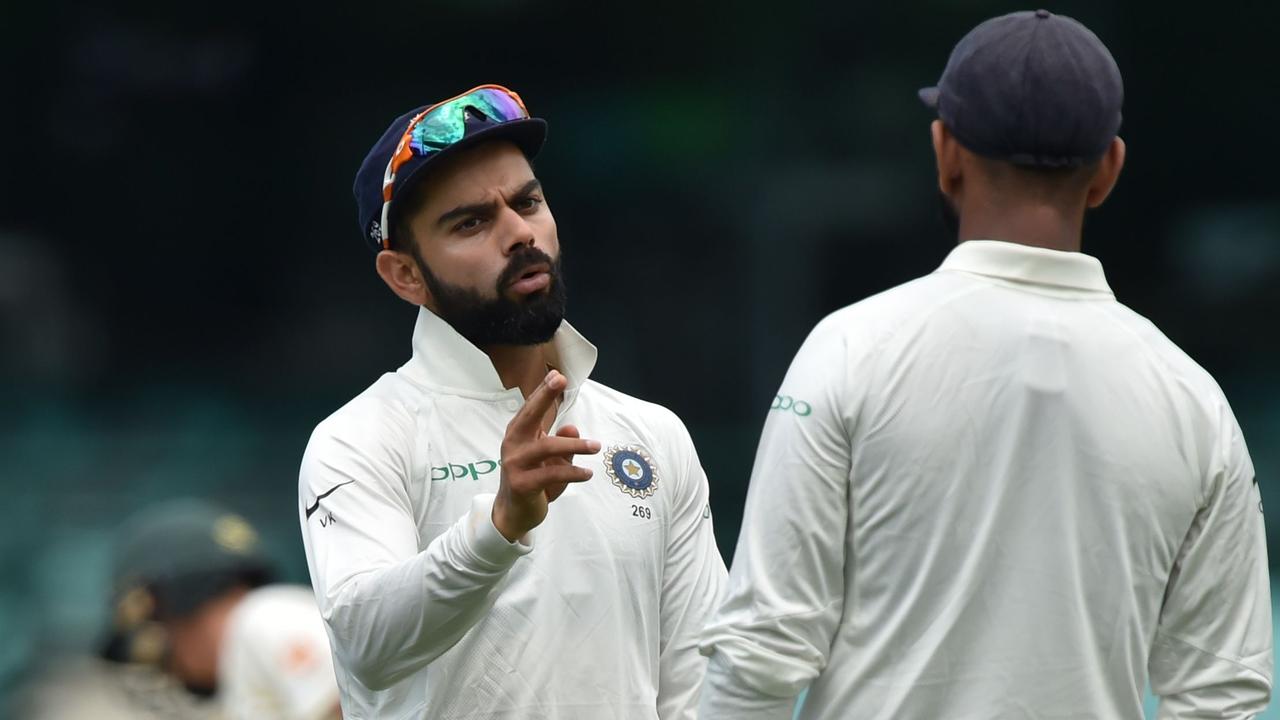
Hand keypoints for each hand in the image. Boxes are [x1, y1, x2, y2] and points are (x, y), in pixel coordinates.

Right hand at [492, 370, 599, 541]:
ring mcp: (514, 464)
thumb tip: (572, 429)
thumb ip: (562, 445)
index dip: (542, 390)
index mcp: (518, 434)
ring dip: (574, 446)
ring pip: (546, 447)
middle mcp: (513, 445)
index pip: (530, 408)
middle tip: (560, 381)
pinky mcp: (521, 484)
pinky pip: (551, 474)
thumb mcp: (551, 461)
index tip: (556, 374)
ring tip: (595, 446)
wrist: (514, 513)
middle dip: (544, 396)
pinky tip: (587, 474)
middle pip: (529, 416)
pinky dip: (572, 473)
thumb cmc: (532, 481)